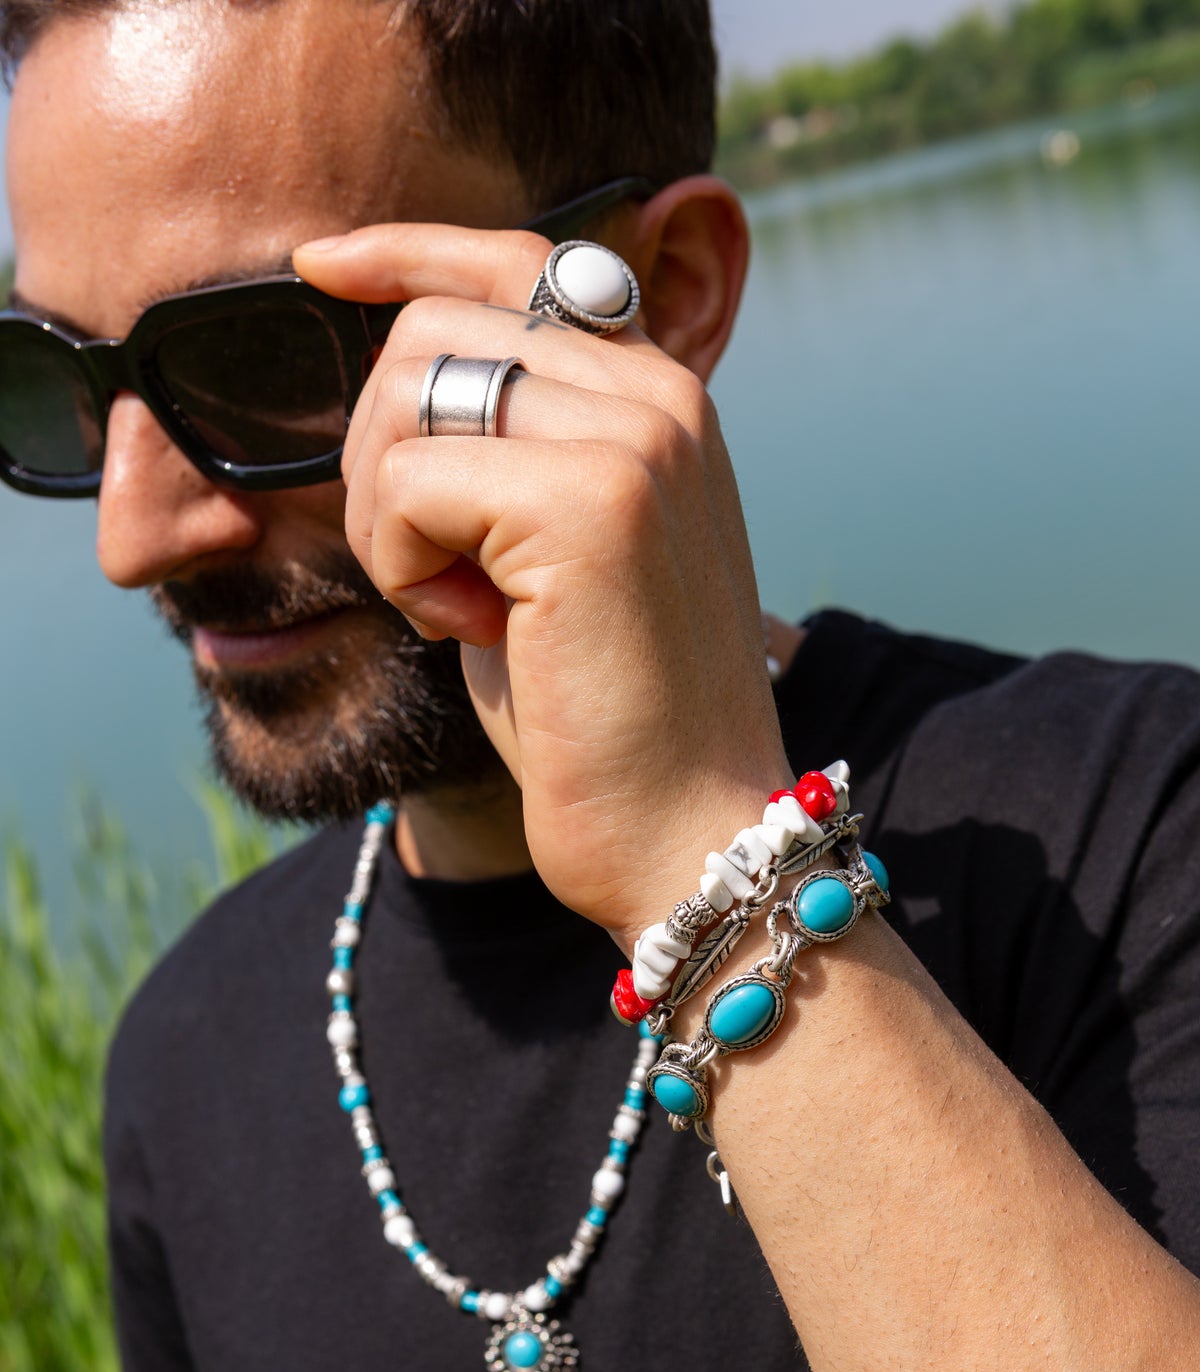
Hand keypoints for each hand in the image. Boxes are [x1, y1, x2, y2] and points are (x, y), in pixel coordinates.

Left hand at [294, 222, 791, 946]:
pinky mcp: (589, 504)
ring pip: (407, 395)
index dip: (407, 250)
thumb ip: (511, 448)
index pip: (521, 260)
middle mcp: (661, 396)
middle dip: (381, 448)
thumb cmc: (602, 713)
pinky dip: (400, 565)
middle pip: (432, 329)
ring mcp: (634, 441)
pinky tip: (469, 630)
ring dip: (387, 514)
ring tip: (462, 606)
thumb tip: (400, 368)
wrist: (686, 833)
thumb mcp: (554, 554)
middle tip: (430, 567)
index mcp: (663, 399)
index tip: (318, 266)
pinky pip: (406, 484)